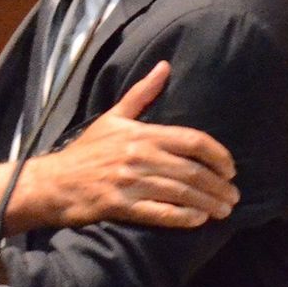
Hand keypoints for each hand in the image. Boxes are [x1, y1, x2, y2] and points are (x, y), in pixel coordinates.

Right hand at [0, 61, 237, 231]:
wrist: (55, 182)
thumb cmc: (87, 150)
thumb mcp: (114, 116)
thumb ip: (142, 93)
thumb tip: (165, 66)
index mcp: (141, 133)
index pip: (192, 141)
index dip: (218, 155)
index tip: (231, 168)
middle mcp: (139, 156)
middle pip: (192, 170)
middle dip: (218, 185)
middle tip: (233, 195)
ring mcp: (130, 182)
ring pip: (181, 193)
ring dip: (208, 203)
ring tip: (224, 210)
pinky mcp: (121, 206)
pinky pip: (160, 213)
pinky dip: (183, 217)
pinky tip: (199, 220)